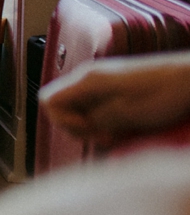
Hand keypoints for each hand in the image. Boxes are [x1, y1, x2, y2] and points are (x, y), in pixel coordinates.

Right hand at [40, 52, 189, 147]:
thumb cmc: (164, 94)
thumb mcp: (126, 113)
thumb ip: (95, 119)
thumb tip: (79, 124)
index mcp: (87, 80)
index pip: (49, 100)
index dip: (62, 121)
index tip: (88, 130)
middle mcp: (89, 78)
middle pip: (62, 107)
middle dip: (79, 128)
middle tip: (106, 136)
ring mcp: (102, 83)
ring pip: (79, 110)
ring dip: (94, 127)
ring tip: (118, 133)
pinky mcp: (114, 89)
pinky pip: (96, 108)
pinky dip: (105, 122)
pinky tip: (125, 127)